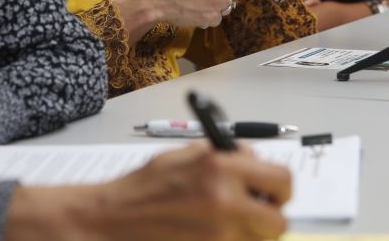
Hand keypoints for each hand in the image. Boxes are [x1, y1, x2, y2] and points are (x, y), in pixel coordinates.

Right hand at [5, 143, 290, 240]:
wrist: (107, 221)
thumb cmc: (141, 189)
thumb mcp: (183, 156)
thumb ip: (224, 156)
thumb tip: (255, 162)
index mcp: (219, 168)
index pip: (281, 180)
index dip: (279, 189)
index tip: (271, 193)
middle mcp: (224, 202)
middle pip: (278, 222)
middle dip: (267, 219)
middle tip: (252, 215)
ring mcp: (217, 237)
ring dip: (247, 237)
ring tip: (219, 227)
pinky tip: (204, 237)